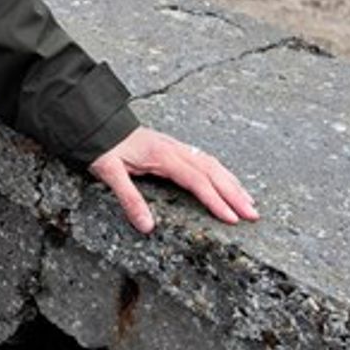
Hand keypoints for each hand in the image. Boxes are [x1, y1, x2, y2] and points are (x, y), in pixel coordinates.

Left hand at [87, 127, 259, 235]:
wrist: (96, 123)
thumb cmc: (102, 147)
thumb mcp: (109, 172)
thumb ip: (129, 199)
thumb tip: (147, 226)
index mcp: (163, 156)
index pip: (197, 180)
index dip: (215, 200)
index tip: (231, 218)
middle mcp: (175, 149)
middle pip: (213, 172)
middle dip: (235, 194)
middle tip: (253, 215)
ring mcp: (177, 147)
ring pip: (213, 164)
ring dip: (233, 183)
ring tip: (250, 202)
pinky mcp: (174, 148)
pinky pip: (205, 160)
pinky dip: (222, 173)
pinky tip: (229, 183)